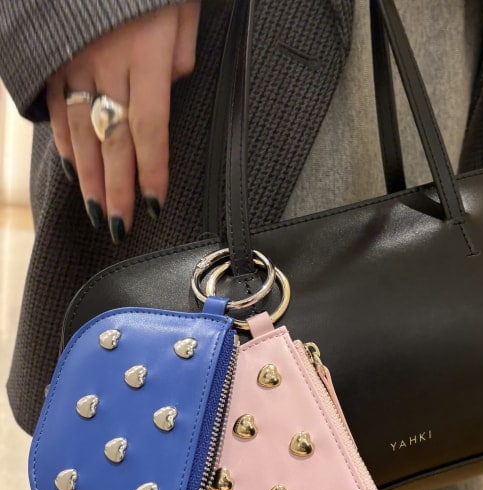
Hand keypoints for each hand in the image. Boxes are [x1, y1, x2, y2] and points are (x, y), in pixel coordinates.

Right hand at [47, 2, 200, 243]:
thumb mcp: (181, 11)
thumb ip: (181, 56)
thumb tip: (172, 90)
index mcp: (146, 58)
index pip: (151, 131)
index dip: (152, 172)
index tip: (154, 206)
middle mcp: (106, 66)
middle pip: (113, 142)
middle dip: (117, 189)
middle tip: (120, 227)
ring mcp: (74, 62)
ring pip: (81, 133)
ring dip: (89, 177)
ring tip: (97, 211)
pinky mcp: (52, 57)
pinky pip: (56, 109)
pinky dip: (63, 142)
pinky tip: (71, 168)